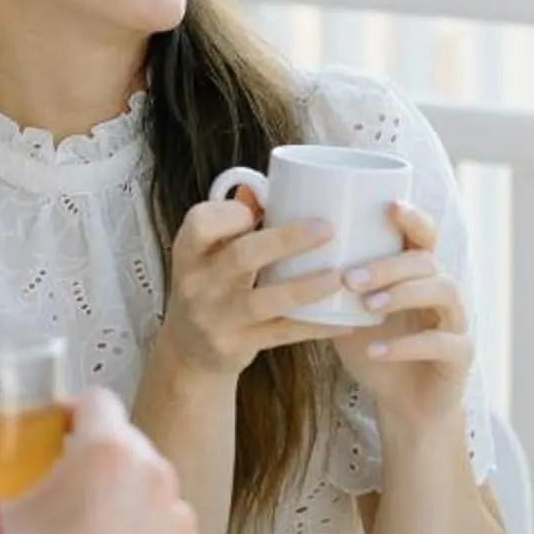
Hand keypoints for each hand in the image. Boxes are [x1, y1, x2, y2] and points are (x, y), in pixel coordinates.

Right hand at [0, 390, 205, 533]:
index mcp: (107, 452)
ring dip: (123, 505)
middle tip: (61, 495)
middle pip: (125, 447)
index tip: (55, 431)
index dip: (71, 413)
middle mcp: (155, 475)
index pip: (96, 401)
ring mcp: (180, 518)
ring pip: (149, 492)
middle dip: (96, 464)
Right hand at [153, 195, 361, 382]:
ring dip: (306, 288)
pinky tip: (345, 320)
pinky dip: (315, 327)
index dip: (234, 213)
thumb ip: (235, 220)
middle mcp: (197, 283)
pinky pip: (282, 334)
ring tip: (340, 276)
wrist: (187, 350)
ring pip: (265, 300)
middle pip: (242, 256)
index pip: (203, 223)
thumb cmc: (209, 285)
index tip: (264, 207)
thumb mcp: (208, 252)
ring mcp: (215, 318)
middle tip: (327, 229)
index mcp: (189, 250)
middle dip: (286, 241)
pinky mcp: (236, 346)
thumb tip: (269, 183)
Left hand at [331, 203, 472, 430]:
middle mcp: (443, 288)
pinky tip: (376, 350)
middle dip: (389, 265)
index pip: (424, 234)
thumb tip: (284, 252)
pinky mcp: (461, 354)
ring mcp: (456, 320)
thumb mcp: (348, 313)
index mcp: (418, 273)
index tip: (388, 206)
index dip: (412, 217)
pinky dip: (405, 345)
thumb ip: (331, 285)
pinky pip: (441, 342)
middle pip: (426, 261)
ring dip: (402, 294)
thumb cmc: (373, 348)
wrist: (404, 404)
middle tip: (351, 277)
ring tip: (366, 307)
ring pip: (443, 291)